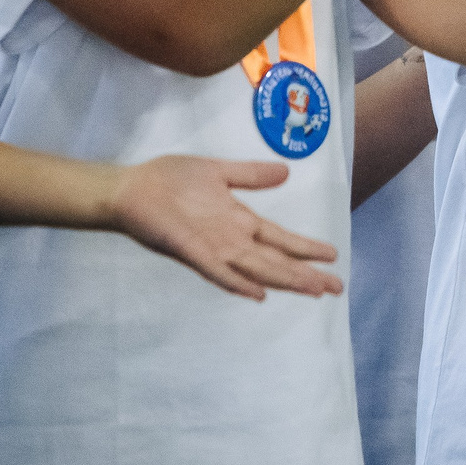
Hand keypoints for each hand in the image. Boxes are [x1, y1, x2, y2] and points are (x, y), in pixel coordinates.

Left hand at [107, 155, 342, 298]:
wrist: (128, 189)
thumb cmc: (169, 179)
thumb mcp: (217, 170)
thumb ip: (251, 174)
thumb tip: (286, 172)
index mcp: (239, 221)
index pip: (280, 239)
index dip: (306, 249)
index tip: (334, 257)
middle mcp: (231, 238)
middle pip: (276, 260)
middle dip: (307, 274)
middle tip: (337, 287)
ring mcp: (212, 246)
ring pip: (256, 268)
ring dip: (285, 280)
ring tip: (313, 290)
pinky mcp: (189, 249)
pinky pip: (216, 270)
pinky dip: (237, 282)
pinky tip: (257, 294)